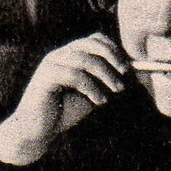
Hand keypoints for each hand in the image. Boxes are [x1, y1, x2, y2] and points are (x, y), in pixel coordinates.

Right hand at [0, 34, 126, 165]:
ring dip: (105, 75)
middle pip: (90, 44)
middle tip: (124, 74)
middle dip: (112, 57)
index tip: (127, 67)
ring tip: (115, 91)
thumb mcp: (92, 94)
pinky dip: (92, 88)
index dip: (114, 49)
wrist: (39, 130)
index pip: (94, 39)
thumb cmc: (64, 112)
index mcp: (70, 55)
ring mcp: (51, 64)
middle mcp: (59, 55)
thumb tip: (130, 72)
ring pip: (84, 59)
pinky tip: (99, 101)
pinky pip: (74, 75)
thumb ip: (106, 81)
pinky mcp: (46, 77)